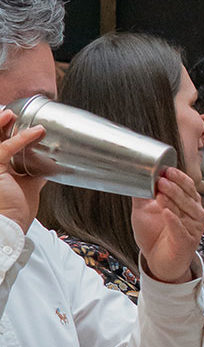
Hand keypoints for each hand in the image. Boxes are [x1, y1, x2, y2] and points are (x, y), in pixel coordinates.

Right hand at [0, 110, 46, 232]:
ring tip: (13, 113)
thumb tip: (48, 166)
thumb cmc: (16, 211)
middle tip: (9, 112)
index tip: (13, 119)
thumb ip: (35, 174)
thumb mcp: (29, 188)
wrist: (11, 226)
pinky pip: (6, 148)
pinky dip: (22, 139)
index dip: (2, 131)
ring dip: (1, 123)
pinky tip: (36, 132)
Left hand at [132, 167, 203, 283]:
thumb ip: (142, 194)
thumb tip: (133, 176)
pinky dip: (174, 221)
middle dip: (175, 187)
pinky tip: (166, 213)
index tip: (166, 170)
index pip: (188, 187)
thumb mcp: (144, 210)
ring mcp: (193, 229)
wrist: (157, 261)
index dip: (179, 178)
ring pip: (187, 211)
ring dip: (174, 200)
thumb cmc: (155, 235)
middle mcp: (194, 215)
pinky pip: (181, 230)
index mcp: (188, 204)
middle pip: (189, 197)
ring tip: (161, 193)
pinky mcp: (187, 243)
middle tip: (161, 180)